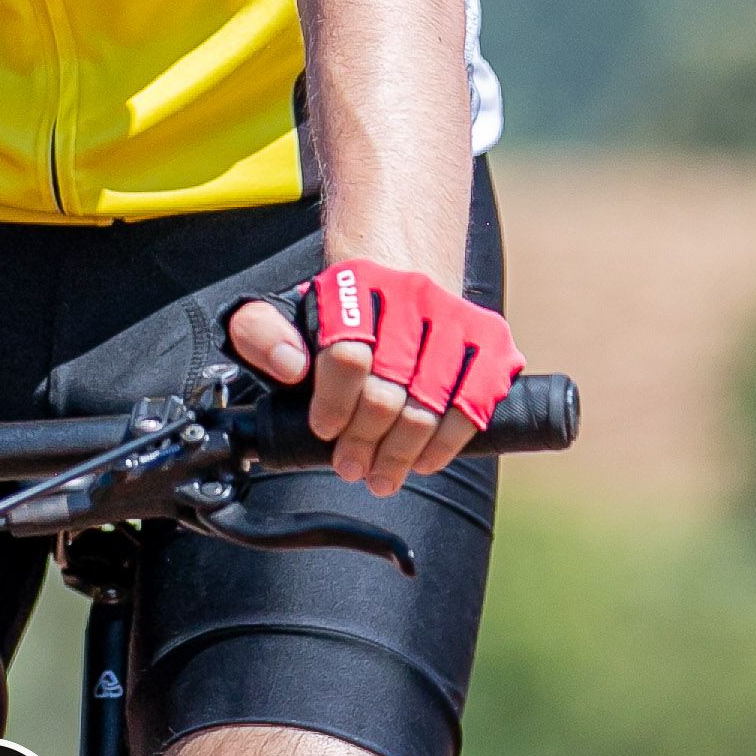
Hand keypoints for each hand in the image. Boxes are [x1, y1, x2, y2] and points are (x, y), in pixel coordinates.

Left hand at [222, 263, 517, 499]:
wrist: (402, 277)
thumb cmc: (343, 313)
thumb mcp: (286, 312)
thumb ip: (263, 334)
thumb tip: (290, 366)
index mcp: (356, 282)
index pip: (347, 354)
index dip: (333, 404)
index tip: (324, 430)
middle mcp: (411, 291)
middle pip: (388, 387)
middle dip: (364, 440)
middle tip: (351, 467)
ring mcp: (456, 315)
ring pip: (429, 403)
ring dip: (402, 452)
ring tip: (382, 477)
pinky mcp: (492, 340)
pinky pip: (473, 405)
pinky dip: (447, 443)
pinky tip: (424, 462)